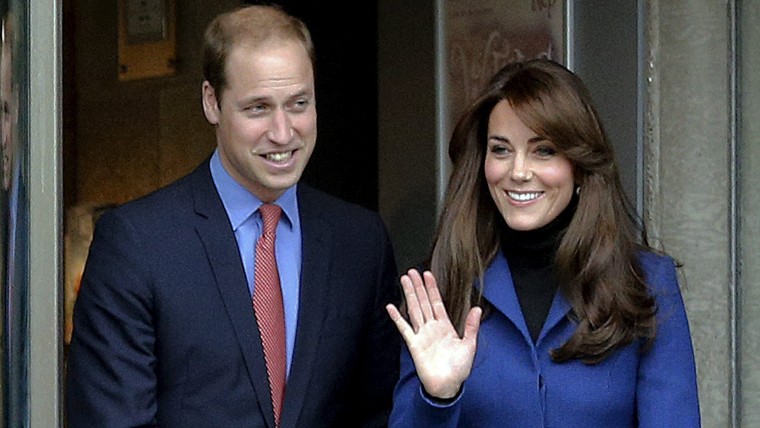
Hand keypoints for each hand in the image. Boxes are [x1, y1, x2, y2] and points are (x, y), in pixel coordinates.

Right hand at [386, 269, 481, 398]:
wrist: (447, 385)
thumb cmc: (459, 368)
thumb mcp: (469, 345)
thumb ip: (472, 326)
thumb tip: (477, 308)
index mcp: (445, 326)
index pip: (437, 302)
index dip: (432, 288)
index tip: (427, 274)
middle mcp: (432, 327)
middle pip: (423, 302)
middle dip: (418, 286)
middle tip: (412, 271)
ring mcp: (422, 334)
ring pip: (414, 310)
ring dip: (409, 295)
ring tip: (404, 280)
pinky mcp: (414, 344)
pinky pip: (404, 328)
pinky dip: (397, 318)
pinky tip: (391, 307)